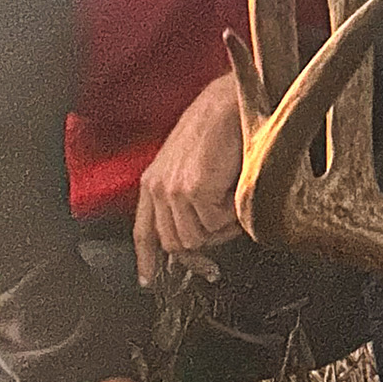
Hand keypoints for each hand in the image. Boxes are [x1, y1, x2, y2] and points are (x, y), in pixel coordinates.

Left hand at [134, 70, 244, 283]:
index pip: (144, 231)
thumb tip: (202, 231)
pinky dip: (235, 214)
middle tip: (230, 226)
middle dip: (207, 244)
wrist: (234, 100)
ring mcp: (174, 189)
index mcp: (153, 181)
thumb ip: (187, 196)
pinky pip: (218, 224)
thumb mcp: (192, 162)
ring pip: (199, 238)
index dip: (147, 261)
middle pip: (177, 243)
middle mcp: (158, 187)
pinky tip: (238, 187)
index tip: (149, 281)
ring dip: (224, 227)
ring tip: (236, 197)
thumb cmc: (222, 125)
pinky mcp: (195, 189)